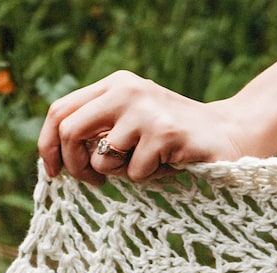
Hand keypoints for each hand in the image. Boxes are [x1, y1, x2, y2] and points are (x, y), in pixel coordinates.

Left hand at [38, 71, 247, 184]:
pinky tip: (169, 165)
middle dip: (75, 166)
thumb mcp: (130, 129)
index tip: (54, 173)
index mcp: (114, 86)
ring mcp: (145, 110)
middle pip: (69, 131)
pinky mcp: (163, 132)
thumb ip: (99, 134)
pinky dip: (149, 178)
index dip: (48, 145)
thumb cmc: (172, 142)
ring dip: (122, 174)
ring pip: (102, 158)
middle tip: (94, 184)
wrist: (228, 136)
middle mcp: (126, 90)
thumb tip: (58, 158)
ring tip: (148, 164)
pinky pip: (134, 172)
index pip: (60, 111)